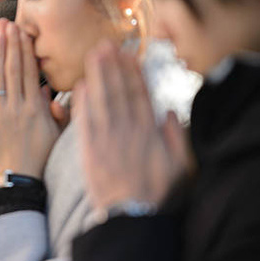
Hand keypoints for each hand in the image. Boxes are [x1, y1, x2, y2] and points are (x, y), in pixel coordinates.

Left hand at [0, 19, 61, 185]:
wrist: (19, 184)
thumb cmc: (40, 161)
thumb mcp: (56, 135)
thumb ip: (54, 112)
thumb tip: (46, 91)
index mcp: (36, 108)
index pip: (29, 72)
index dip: (24, 50)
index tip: (21, 31)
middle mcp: (17, 107)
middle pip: (12, 69)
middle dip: (9, 44)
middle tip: (5, 23)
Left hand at [74, 40, 191, 210]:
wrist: (128, 216)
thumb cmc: (154, 193)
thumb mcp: (179, 166)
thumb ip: (176, 137)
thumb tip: (168, 112)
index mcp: (148, 132)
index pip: (139, 95)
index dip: (133, 73)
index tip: (128, 55)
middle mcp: (126, 130)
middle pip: (119, 92)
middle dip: (112, 66)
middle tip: (105, 44)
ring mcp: (106, 139)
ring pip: (101, 100)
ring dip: (97, 76)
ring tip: (92, 55)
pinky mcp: (88, 149)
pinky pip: (84, 121)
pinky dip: (82, 103)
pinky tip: (79, 86)